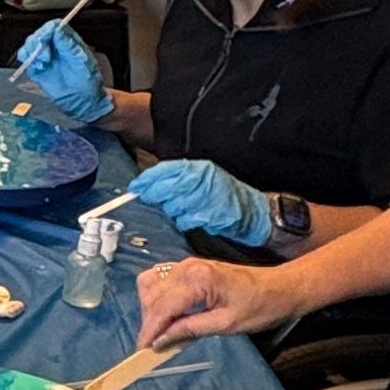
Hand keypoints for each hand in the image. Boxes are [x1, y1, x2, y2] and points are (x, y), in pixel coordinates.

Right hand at [17, 15, 111, 119]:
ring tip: (42, 63)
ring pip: (29, 45)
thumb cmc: (88, 82)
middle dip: (37, 43)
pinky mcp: (38, 69)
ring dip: (31, 52)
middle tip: (45, 57)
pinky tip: (39, 68)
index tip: (45, 40)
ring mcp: (45, 57)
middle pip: (39, 34)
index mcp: (68, 41)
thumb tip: (58, 31)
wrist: (83, 101)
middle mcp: (55, 47)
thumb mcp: (82, 61)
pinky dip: (27, 62)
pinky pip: (26, 59)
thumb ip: (69, 46)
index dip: (47, 30)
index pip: (53, 26)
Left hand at [133, 155, 274, 246]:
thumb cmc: (225, 196)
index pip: (166, 169)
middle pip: (166, 187)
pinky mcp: (209, 214)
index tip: (136, 186)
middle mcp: (201, 179)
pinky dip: (185, 220)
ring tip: (183, 209)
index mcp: (198, 168)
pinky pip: (186, 219)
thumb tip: (148, 184)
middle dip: (154, 195)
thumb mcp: (202, 179)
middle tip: (149, 199)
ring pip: (173, 205)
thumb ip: (178, 179)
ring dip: (173, 209)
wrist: (253, 211)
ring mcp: (206, 197)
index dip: (148, 179)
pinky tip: (192, 218)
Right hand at [133, 254, 299, 348]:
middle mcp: (187, 267)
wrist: (280, 288)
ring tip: (160, 331)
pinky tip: (166, 315)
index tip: (143, 350)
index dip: (150, 329)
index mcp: (198, 279)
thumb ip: (189, 330)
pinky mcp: (189, 268)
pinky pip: (161, 279)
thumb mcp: (226, 325)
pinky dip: (157, 298)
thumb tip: (161, 341)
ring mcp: (186, 265)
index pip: (162, 306)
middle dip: (149, 321)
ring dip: (150, 309)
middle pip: (152, 295)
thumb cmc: (259, 307)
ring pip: (151, 284)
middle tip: (154, 345)